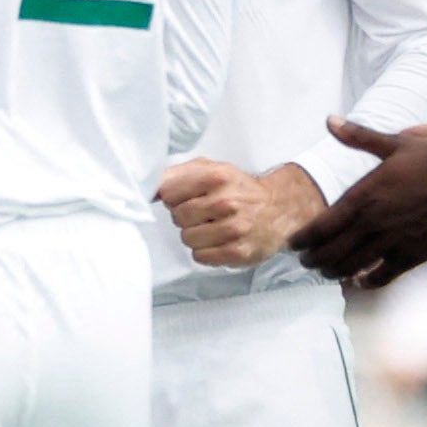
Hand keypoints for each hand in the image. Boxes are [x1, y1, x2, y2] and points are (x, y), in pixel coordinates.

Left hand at [155, 158, 325, 267]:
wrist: (278, 209)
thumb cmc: (239, 189)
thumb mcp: (212, 169)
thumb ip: (178, 174)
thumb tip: (149, 189)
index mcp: (216, 176)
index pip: (169, 192)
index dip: (174, 197)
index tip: (185, 197)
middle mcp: (226, 201)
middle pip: (178, 217)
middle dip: (186, 217)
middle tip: (204, 214)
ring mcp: (234, 229)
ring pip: (187, 238)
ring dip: (196, 235)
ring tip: (213, 227)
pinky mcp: (238, 252)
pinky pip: (200, 256)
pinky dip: (206, 251)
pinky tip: (219, 241)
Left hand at [291, 118, 426, 288]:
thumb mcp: (399, 144)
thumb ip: (360, 137)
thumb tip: (330, 120)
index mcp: (364, 196)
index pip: (320, 227)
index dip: (302, 240)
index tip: (292, 245)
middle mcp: (372, 224)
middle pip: (329, 253)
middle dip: (312, 260)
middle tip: (305, 262)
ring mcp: (391, 244)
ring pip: (349, 268)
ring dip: (333, 272)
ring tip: (326, 271)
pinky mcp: (410, 258)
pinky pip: (379, 277)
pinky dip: (364, 282)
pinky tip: (359, 280)